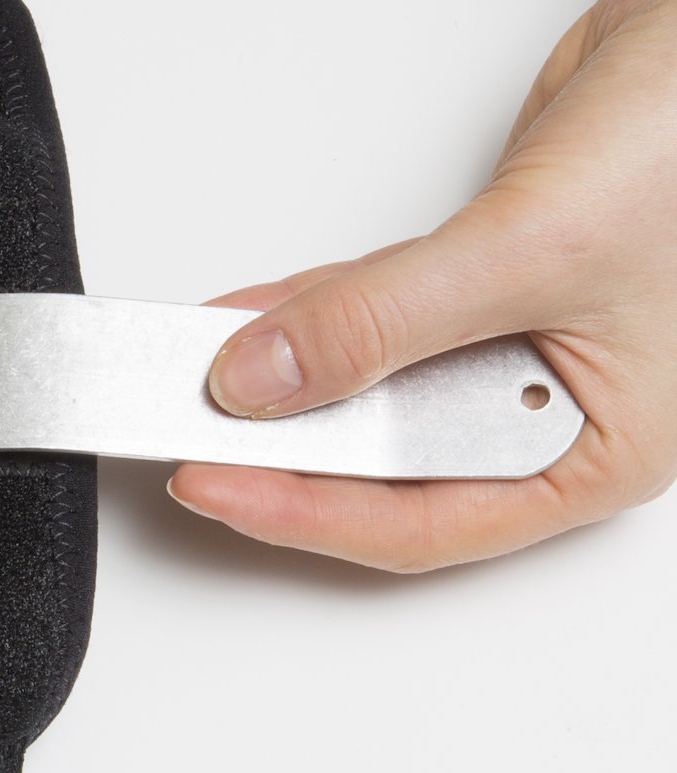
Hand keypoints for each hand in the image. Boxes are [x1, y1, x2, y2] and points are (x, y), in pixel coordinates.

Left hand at [168, 0, 676, 570]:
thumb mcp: (531, 249)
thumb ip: (384, 320)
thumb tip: (260, 380)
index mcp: (598, 450)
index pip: (423, 522)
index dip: (303, 513)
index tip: (207, 483)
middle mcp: (552, 412)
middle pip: (385, 466)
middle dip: (278, 452)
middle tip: (174, 431)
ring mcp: (512, 348)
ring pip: (371, 392)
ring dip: (279, 383)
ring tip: (186, 376)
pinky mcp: (480, 281)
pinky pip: (375, 321)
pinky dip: (307, 320)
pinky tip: (240, 323)